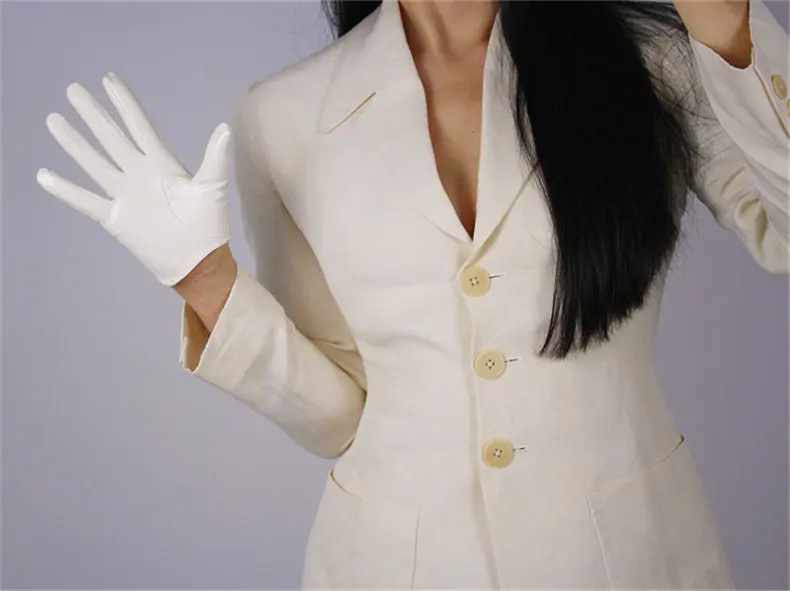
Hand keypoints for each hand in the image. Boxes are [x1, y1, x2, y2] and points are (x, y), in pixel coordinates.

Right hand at [37, 71, 232, 285]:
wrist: (198, 261)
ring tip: (54, 120)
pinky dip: (65, 189)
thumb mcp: (212, 188)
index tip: (109, 79)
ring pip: (93, 162)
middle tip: (73, 90)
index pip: (138, 126)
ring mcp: (125, 194)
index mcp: (162, 164)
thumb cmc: (209, 226)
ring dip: (74, 143)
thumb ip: (214, 158)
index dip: (124, 103)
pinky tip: (44, 175)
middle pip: (110, 138)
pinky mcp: (115, 217)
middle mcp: (139, 174)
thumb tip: (225, 128)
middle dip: (93, 114)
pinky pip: (85, 200)